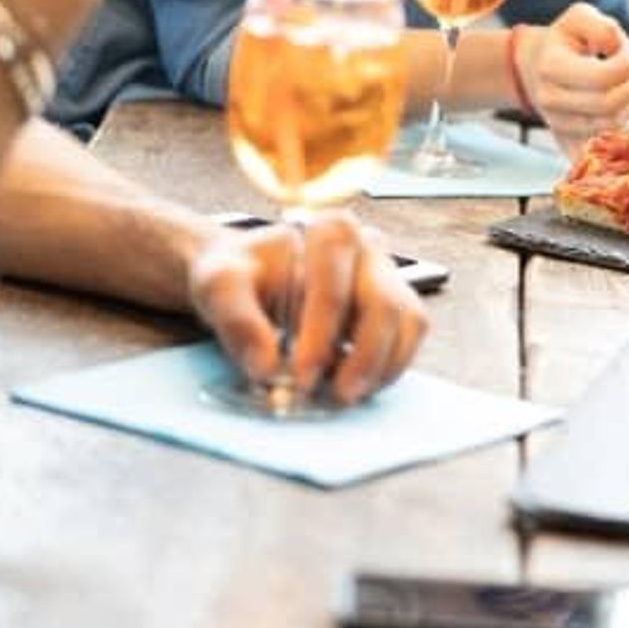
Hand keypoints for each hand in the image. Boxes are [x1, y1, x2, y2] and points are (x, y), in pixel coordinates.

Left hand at [190, 211, 426, 405]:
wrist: (248, 278)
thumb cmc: (238, 275)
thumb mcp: (220, 287)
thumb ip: (239, 321)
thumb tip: (267, 367)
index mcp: (329, 231)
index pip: (334, 286)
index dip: (321, 335)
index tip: (299, 376)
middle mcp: (367, 248)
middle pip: (384, 304)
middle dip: (363, 358)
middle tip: (334, 396)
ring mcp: (386, 276)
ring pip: (406, 323)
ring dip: (380, 368)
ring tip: (342, 396)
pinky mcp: (394, 307)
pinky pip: (408, 339)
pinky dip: (387, 369)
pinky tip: (354, 386)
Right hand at [519, 6, 628, 150]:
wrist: (536, 66)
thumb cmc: (565, 40)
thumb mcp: (581, 18)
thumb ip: (604, 28)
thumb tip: (623, 50)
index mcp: (550, 67)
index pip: (604, 78)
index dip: (628, 63)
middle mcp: (549, 101)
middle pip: (610, 106)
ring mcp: (557, 126)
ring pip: (612, 128)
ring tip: (625, 86)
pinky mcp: (566, 144)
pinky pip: (599, 155)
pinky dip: (616, 141)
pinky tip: (619, 115)